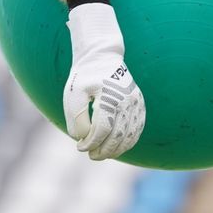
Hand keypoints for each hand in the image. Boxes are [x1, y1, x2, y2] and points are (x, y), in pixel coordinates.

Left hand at [63, 2, 146, 160]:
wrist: (102, 57)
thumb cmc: (84, 76)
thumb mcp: (73, 94)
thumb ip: (76, 117)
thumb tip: (82, 137)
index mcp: (109, 96)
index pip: (102, 129)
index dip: (91, 143)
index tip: (80, 147)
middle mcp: (127, 101)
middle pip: (118, 135)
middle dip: (104, 151)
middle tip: (91, 155)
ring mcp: (136, 103)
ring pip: (130, 135)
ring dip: (117, 149)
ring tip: (101, 154)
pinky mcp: (139, 104)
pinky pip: (138, 129)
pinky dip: (129, 141)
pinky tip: (117, 147)